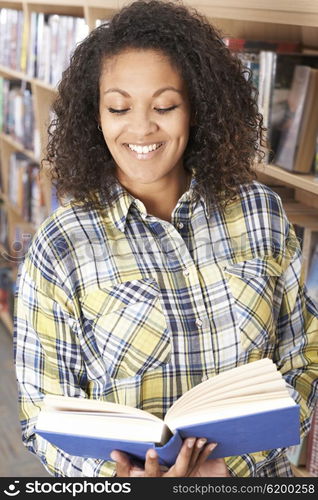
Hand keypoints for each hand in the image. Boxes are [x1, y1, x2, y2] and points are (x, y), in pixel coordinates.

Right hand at [111, 437, 228, 476]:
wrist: (151, 490)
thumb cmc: (137, 483)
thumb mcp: (127, 478)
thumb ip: (122, 465)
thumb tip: (114, 451)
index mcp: (152, 481)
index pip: (152, 474)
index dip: (151, 463)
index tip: (151, 451)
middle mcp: (168, 482)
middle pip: (179, 471)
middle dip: (185, 455)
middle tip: (190, 440)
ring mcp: (179, 480)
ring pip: (191, 468)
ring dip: (198, 453)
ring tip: (202, 438)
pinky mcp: (187, 476)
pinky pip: (198, 466)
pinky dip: (205, 455)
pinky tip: (211, 443)